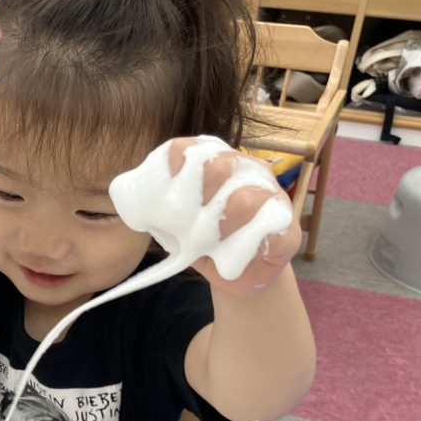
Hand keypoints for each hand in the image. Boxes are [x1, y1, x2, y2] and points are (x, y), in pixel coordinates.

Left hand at [167, 138, 301, 295]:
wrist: (238, 271)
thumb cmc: (202, 241)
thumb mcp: (172, 227)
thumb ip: (156, 212)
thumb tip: (135, 206)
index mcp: (210, 161)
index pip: (187, 148)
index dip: (172, 165)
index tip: (161, 190)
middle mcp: (242, 168)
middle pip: (218, 166)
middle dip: (194, 199)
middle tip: (184, 227)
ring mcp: (269, 192)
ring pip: (245, 198)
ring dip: (219, 227)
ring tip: (208, 245)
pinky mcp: (286, 223)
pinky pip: (270, 227)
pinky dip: (248, 244)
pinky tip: (234, 256)